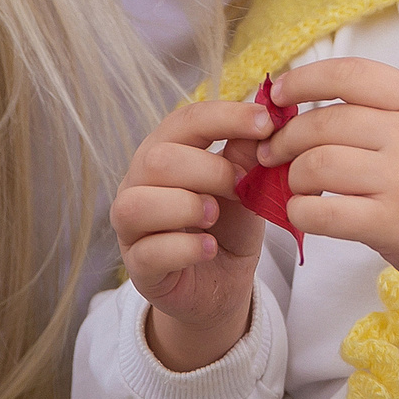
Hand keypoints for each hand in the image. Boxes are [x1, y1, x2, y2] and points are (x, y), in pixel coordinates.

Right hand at [110, 96, 275, 371]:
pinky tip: (210, 248)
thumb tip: (267, 116)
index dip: (225, 117)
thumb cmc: (229, 224)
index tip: (266, 122)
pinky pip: (149, 252)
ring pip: (138, 204)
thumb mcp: (245, 186)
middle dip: (209, 170)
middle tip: (242, 186)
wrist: (224, 282)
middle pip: (157, 160)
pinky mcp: (137, 267)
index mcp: (166, 150)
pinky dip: (186, 248)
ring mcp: (131, 227)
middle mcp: (138, 183)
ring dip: (187, 206)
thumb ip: (247, 155)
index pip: (186, 120)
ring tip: (215, 216)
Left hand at [265, 57, 398, 360]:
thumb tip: (305, 103)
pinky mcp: (390, 225)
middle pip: (324, 122)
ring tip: (296, 184)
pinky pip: (322, 212)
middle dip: (287, 136)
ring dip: (294, 175)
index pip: (350, 74)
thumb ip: (383, 111)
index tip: (278, 92)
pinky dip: (300, 211)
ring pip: (317, 165)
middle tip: (274, 150)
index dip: (304, 78)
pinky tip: (305, 212)